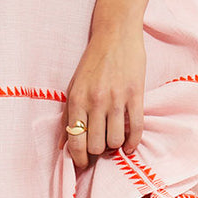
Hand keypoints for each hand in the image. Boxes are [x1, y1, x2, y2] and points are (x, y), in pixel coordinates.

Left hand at [59, 23, 145, 168]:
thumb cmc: (93, 62)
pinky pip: (135, 129)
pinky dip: (133, 143)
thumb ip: (68, 116)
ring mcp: (116, 98)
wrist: (115, 33)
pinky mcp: (135, 94)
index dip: (79, 159)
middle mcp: (95, 100)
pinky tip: (129, 146)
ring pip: (115, 140)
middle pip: (96, 145)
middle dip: (98, 152)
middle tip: (100, 149)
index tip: (83, 163)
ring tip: (114, 141)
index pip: (76, 142)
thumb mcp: (74, 87)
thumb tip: (62, 146)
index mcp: (77, 99)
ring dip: (115, 146)